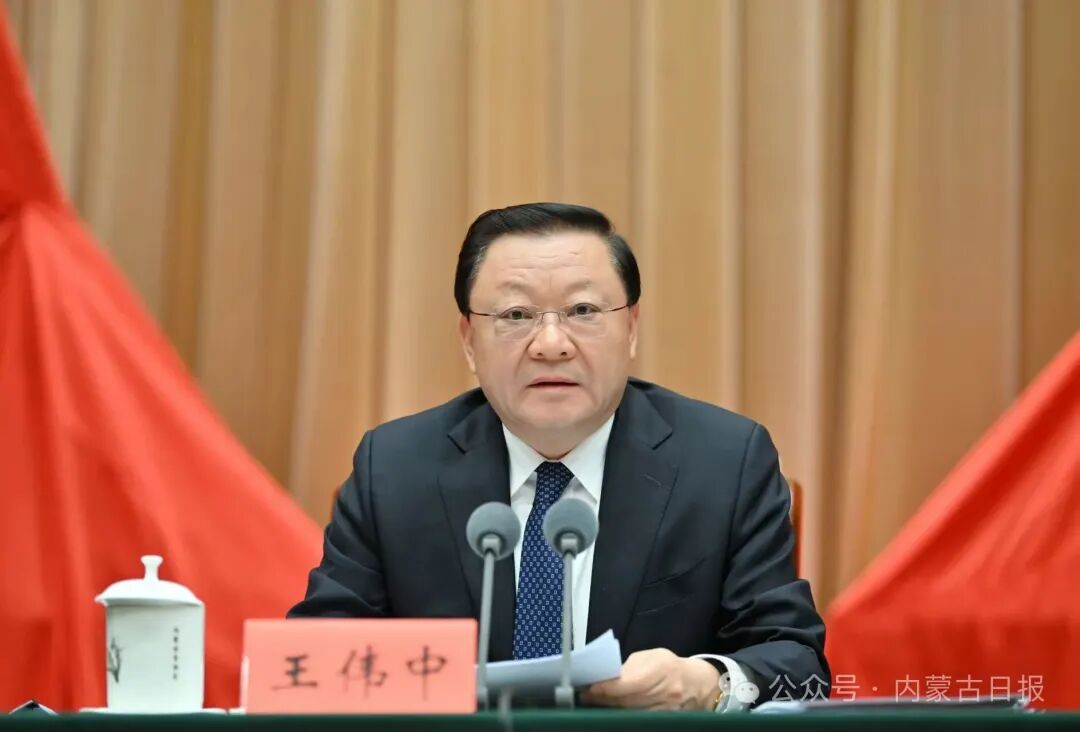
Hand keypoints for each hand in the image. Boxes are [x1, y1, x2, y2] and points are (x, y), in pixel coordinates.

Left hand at [580, 648, 720, 710]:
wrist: (696, 685)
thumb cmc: (668, 667)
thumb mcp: (651, 658)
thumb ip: (629, 667)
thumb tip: (607, 677)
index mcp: (662, 669)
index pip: (629, 683)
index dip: (607, 687)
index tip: (590, 687)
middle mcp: (666, 692)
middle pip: (627, 700)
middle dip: (604, 699)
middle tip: (585, 696)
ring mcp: (666, 710)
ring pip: (630, 713)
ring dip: (610, 709)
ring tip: (593, 703)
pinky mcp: (664, 722)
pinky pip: (638, 719)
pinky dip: (622, 715)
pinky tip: (610, 711)